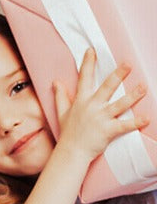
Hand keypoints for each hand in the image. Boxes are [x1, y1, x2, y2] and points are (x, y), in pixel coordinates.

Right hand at [53, 48, 147, 162]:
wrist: (71, 152)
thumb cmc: (68, 132)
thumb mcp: (62, 112)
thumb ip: (60, 96)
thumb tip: (56, 82)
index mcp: (81, 100)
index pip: (84, 78)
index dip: (88, 63)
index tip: (93, 51)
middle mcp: (91, 107)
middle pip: (107, 87)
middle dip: (118, 75)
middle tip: (128, 64)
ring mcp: (100, 118)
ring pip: (119, 104)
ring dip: (133, 95)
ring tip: (144, 87)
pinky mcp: (108, 130)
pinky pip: (124, 125)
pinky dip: (136, 122)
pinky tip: (147, 118)